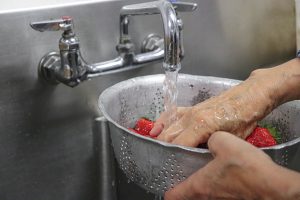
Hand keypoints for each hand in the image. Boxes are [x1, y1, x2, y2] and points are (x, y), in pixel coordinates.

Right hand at [151, 59, 299, 146]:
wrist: (250, 96)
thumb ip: (214, 147)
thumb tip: (202, 154)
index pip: (179, 144)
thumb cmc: (245, 117)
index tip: (170, 165)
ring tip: (154, 149)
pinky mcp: (193, 108)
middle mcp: (192, 117)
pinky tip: (155, 128)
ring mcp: (191, 111)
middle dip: (164, 149)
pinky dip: (162, 121)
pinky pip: (172, 114)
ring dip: (160, 137)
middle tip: (161, 160)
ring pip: (168, 126)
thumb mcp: (232, 139)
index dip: (173, 156)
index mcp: (202, 125)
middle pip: (169, 135)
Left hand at [164, 132, 295, 199]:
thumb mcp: (224, 141)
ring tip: (205, 170)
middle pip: (189, 196)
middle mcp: (208, 197)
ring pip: (205, 195)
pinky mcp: (235, 199)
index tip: (165, 182)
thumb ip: (211, 138)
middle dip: (185, 185)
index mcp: (199, 185)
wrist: (275, 186)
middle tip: (184, 171)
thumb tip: (212, 140)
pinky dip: (217, 185)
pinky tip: (226, 172)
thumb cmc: (247, 167)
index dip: (168, 189)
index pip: (173, 195)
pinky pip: (219, 193)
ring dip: (202, 185)